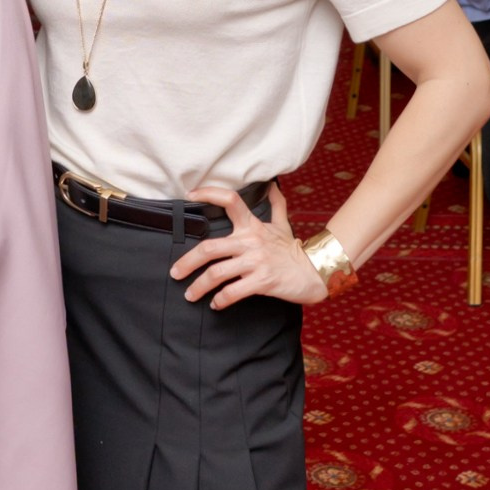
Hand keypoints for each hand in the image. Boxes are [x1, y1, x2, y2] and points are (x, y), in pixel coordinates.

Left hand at [171, 179, 327, 309]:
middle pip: (209, 248)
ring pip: (217, 273)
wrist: (315, 271)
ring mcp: (255, 262)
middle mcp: (250, 241)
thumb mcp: (283, 224)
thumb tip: (272, 185)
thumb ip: (276, 205)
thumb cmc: (293, 249)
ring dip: (199, 286)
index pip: (230, 201)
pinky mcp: (262, 281)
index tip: (190, 195)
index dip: (209, 194)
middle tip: (175, 273)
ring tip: (190, 294)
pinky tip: (215, 304)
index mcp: (252, 226)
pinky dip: (221, 300)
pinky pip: (233, 292)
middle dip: (187, 262)